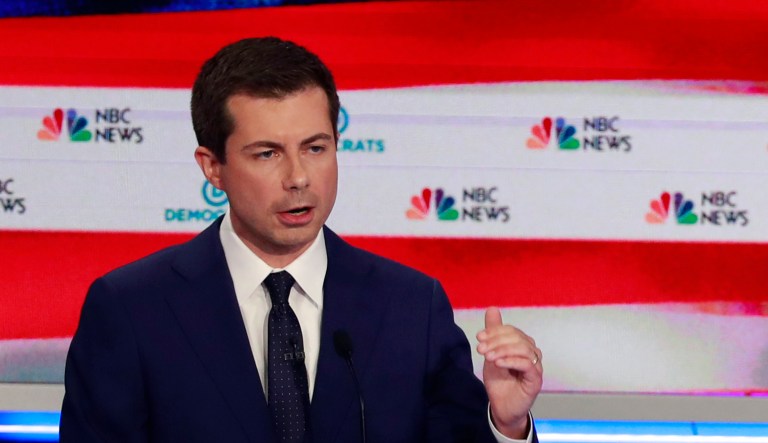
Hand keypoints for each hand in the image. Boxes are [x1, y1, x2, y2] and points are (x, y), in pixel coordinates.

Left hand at [476, 307, 542, 438]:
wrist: (501, 407)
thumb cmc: (499, 381)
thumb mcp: (492, 353)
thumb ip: (493, 333)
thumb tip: (492, 308)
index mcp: (522, 345)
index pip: (511, 331)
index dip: (495, 331)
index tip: (479, 337)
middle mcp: (532, 353)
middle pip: (517, 338)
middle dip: (496, 341)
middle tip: (481, 349)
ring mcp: (535, 366)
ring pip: (523, 348)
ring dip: (502, 350)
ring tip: (488, 357)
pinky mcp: (536, 380)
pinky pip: (527, 364)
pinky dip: (511, 361)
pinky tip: (498, 363)